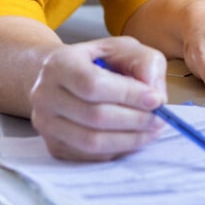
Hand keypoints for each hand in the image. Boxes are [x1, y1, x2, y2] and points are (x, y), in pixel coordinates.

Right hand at [29, 36, 166, 161]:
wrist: (58, 78)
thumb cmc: (93, 62)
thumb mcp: (120, 48)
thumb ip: (143, 61)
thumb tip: (153, 92)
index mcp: (58, 63)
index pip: (92, 84)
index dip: (127, 95)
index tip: (156, 99)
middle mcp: (44, 93)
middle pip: (94, 116)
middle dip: (135, 120)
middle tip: (159, 119)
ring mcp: (46, 123)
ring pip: (92, 141)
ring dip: (130, 139)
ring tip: (150, 130)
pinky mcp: (54, 145)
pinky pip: (91, 156)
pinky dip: (118, 150)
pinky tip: (132, 138)